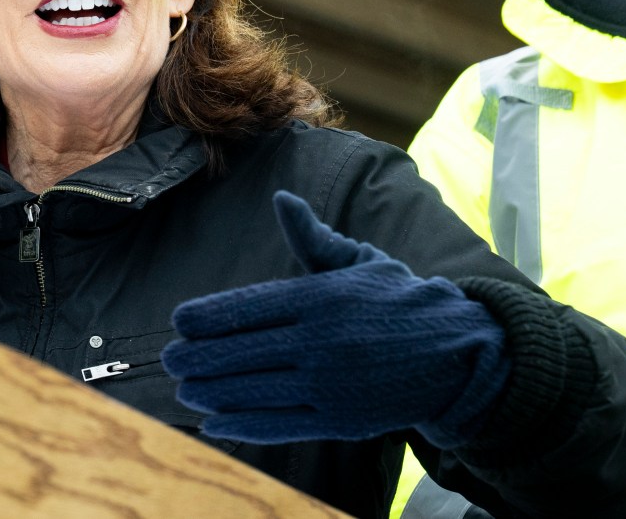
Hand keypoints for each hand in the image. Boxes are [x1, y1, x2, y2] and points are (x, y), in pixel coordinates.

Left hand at [161, 191, 510, 447]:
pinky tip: (214, 421)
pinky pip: (279, 425)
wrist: (455, 353)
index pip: (251, 308)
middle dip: (200, 357)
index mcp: (321, 298)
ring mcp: (330, 385)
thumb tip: (282, 200)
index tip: (178, 321)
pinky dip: (242, 425)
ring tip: (184, 389)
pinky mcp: (339, 421)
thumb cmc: (395, 299)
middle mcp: (321, 342)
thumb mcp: (358, 260)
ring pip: (255, 391)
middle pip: (245, 352)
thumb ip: (312, 237)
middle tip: (171, 359)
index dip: (210, 317)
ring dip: (212, 392)